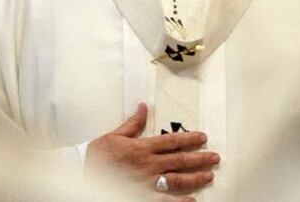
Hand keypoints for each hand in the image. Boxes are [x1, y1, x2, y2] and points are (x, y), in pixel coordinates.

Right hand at [86, 103, 219, 200]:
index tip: (203, 137)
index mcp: (142, 147)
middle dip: (200, 158)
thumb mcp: (114, 135)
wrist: (83, 174)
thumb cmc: (98, 155)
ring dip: (195, 178)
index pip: (172, 141)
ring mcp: (147, 182)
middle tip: (215, 158)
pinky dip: (179, 201)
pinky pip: (165, 200)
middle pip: (180, 160)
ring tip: (209, 176)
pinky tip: (192, 201)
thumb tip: (144, 106)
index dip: (190, 138)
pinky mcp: (143, 196)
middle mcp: (148, 164)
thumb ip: (133, 123)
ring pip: (177, 180)